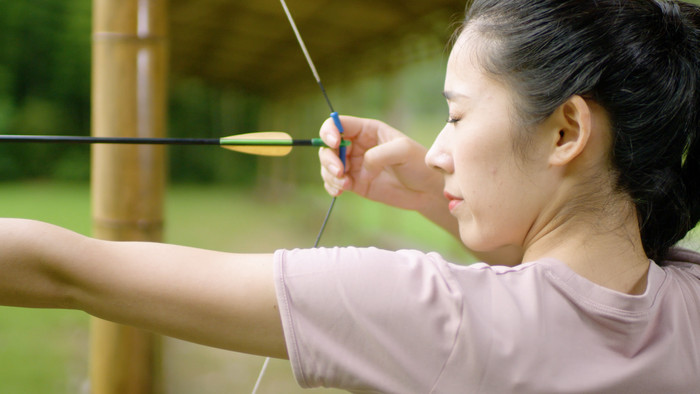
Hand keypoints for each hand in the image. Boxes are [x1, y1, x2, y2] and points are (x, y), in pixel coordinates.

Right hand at [319, 115, 443, 211]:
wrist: (426, 190)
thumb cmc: (418, 164)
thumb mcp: (403, 151)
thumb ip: (378, 154)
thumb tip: (360, 165)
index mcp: (367, 130)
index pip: (339, 124)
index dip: (330, 131)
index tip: (334, 143)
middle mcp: (357, 145)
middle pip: (328, 146)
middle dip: (329, 158)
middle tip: (340, 172)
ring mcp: (354, 165)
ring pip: (327, 165)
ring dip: (329, 175)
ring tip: (345, 185)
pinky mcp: (354, 183)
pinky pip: (333, 182)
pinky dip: (331, 186)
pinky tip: (340, 192)